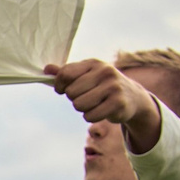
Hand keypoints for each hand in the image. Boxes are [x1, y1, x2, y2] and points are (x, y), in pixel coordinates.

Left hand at [44, 60, 162, 153]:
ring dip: (83, 109)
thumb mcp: (87, 75)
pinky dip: (91, 117)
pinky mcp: (118, 103)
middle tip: (87, 97)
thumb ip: (67, 73)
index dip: (59, 86)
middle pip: (71, 93)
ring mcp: (113, 86)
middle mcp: (105, 72)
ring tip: (95, 103)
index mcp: (94, 63)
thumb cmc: (103, 86)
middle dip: (74, 99)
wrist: (132, 97)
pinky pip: (90, 116)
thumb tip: (46, 69)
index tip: (63, 90)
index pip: (65, 74)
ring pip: (79, 105)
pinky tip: (101, 110)